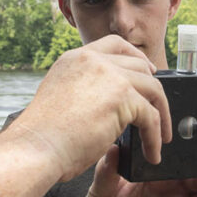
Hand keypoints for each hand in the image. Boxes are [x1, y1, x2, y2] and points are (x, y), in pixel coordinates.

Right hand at [11, 35, 170, 180]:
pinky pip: (151, 116)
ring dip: (160, 114)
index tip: (148, 70)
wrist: (36, 146)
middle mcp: (93, 60)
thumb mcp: (62, 96)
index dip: (136, 57)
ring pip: (152, 88)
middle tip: (159, 108)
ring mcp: (110, 75)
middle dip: (154, 88)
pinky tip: (152, 152)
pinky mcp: (122, 96)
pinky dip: (155, 137)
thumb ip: (85, 89)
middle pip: (139, 65)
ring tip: (160, 137)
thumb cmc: (43, 134)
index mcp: (75, 57)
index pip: (115, 44)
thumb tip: (110, 101)